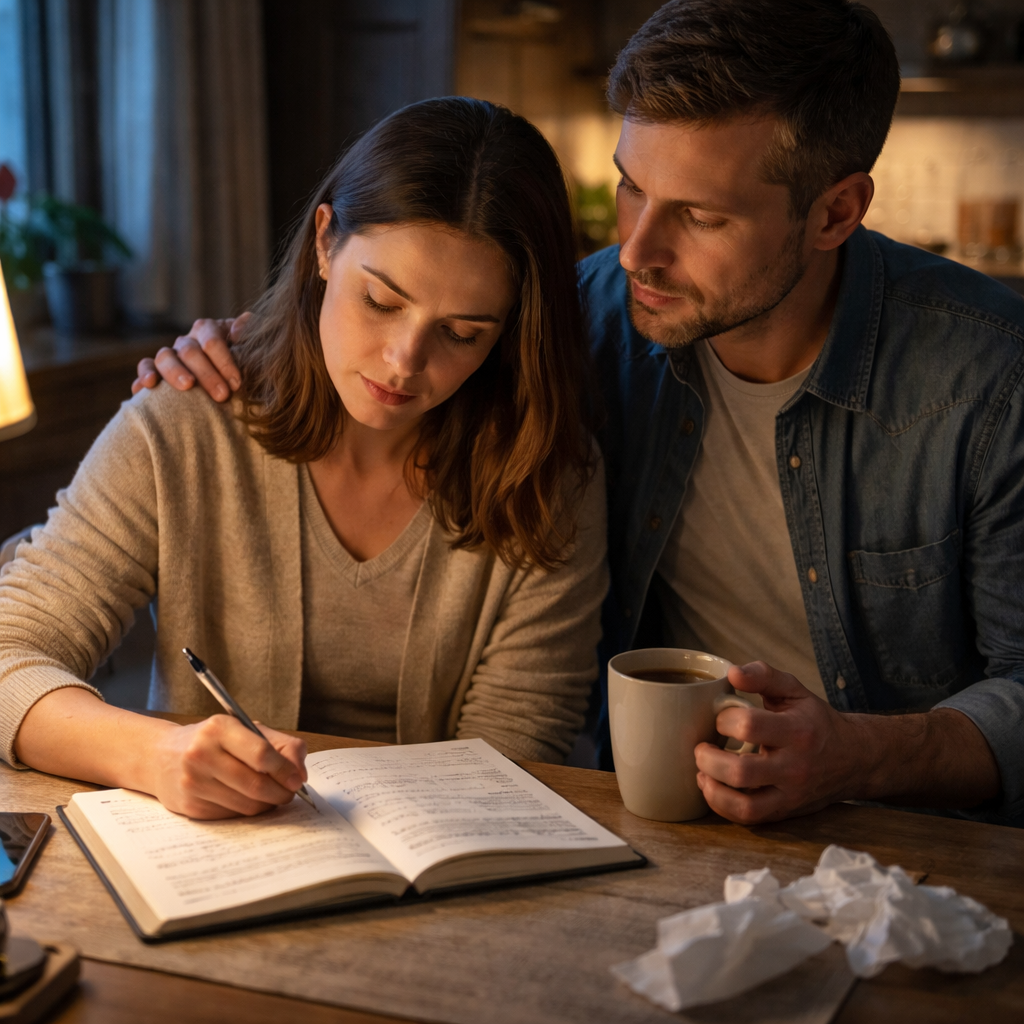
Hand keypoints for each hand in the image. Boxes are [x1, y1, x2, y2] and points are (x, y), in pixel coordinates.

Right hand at [131, 314, 247, 401]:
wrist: (231, 382)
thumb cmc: (244, 362)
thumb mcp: (252, 346)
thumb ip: (251, 334)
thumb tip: (239, 331)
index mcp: (209, 330)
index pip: (212, 340)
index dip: (224, 360)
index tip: (237, 383)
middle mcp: (187, 341)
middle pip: (190, 351)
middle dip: (207, 373)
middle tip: (222, 395)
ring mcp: (170, 355)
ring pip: (165, 357)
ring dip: (176, 372)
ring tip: (188, 386)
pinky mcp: (156, 371)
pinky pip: (145, 368)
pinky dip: (144, 375)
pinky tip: (148, 386)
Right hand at [146, 715, 307, 818]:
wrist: (161, 756)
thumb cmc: (212, 741)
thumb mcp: (245, 729)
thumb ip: (280, 745)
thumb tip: (300, 774)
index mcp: (219, 728)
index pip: (261, 754)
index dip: (284, 770)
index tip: (298, 780)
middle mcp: (201, 754)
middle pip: (255, 784)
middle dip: (281, 793)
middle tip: (290, 793)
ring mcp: (193, 782)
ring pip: (246, 805)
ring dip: (267, 804)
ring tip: (271, 795)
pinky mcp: (189, 806)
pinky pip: (231, 815)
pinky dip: (247, 811)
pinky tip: (246, 799)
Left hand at [693, 661, 859, 823]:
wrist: (853, 759)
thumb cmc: (815, 721)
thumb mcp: (795, 690)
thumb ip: (763, 675)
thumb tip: (732, 672)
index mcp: (797, 731)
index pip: (750, 725)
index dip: (724, 719)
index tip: (720, 718)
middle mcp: (795, 766)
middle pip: (741, 772)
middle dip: (708, 758)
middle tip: (701, 747)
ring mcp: (790, 794)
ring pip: (744, 805)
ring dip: (712, 788)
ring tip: (702, 771)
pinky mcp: (785, 811)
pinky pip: (748, 818)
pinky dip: (722, 805)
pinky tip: (712, 787)